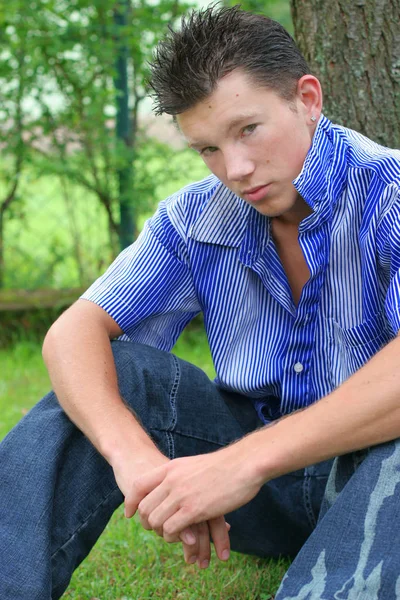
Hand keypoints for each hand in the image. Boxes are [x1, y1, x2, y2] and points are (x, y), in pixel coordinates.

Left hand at [125, 442, 261, 549]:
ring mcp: (181, 495)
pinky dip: (174, 538)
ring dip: (162, 533)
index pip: (139, 485)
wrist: (244, 464)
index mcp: (171, 468)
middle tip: (157, 531)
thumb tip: (173, 485)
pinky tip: (185, 540)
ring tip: (173, 537)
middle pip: (144, 507)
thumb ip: (180, 475)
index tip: (130, 513)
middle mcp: (171, 480)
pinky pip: (171, 529)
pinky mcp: (194, 509)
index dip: (131, 501)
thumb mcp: (194, 464)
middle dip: (147, 523)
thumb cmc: (225, 466)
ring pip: (155, 521)